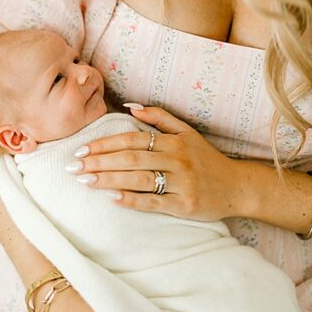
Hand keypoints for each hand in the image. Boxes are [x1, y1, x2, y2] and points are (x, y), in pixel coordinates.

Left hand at [70, 105, 246, 220]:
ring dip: (108, 179)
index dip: (104, 144)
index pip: (131, 140)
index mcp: (173, 141)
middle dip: (98, 162)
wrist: (238, 187)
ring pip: (139, 179)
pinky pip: (154, 202)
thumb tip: (130, 106)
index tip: (81, 150)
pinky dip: (132, 199)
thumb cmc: (206, 159)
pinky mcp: (185, 205)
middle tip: (73, 167)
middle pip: (130, 159)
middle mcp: (177, 160)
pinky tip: (111, 198)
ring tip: (85, 181)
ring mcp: (182, 183)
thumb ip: (159, 117)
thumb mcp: (187, 133)